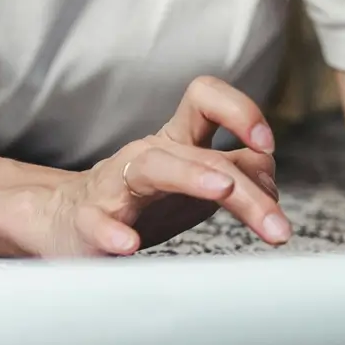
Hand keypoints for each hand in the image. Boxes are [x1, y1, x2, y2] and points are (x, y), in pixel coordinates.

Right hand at [27, 76, 287, 257]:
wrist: (67, 220)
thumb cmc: (145, 200)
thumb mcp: (198, 181)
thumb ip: (239, 172)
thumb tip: (271, 179)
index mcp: (177, 141)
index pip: (207, 100)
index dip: (241, 111)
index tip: (268, 144)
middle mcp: (149, 154)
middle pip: (204, 155)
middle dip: (247, 190)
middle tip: (278, 226)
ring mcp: (117, 185)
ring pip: (155, 168)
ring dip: (191, 176)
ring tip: (221, 190)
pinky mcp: (88, 220)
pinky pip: (97, 220)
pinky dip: (112, 231)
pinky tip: (127, 245)